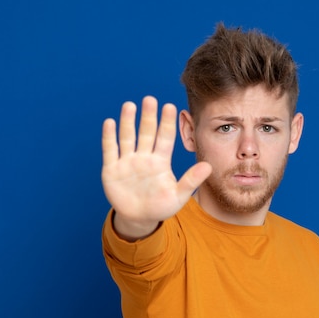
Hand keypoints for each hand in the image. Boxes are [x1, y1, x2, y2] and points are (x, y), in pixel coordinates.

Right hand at [102, 96, 210, 239]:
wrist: (139, 218)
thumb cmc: (161, 206)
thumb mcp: (178, 196)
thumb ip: (191, 180)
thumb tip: (209, 166)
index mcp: (160, 161)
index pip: (164, 138)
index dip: (166, 123)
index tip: (170, 106)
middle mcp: (144, 157)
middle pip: (146, 133)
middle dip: (148, 117)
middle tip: (150, 99)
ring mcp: (127, 162)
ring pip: (127, 137)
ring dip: (127, 122)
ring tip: (129, 105)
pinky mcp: (112, 169)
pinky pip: (110, 151)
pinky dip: (109, 137)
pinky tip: (110, 123)